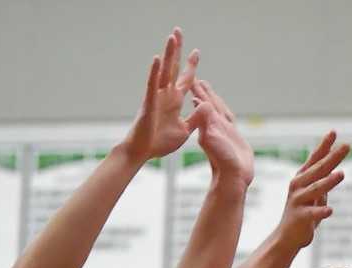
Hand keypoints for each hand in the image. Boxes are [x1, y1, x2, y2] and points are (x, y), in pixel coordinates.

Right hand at [122, 28, 199, 161]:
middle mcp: (166, 95)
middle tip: (178, 31)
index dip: (191, 66)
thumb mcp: (185, 130)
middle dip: (177, 50)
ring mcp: (156, 97)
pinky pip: (152, 85)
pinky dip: (154, 72)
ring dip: (168, 54)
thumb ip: (196, 118)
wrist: (143, 152)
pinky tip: (157, 59)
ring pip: (163, 71)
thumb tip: (208, 105)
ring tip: (172, 37)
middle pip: (174, 68)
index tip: (197, 51)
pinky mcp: (149, 103)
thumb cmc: (160, 142)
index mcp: (175, 101)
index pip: (186, 79)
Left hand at [191, 80, 253, 187]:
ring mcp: (221, 132)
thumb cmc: (222, 161)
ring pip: (216, 111)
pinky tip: (220, 109)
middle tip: (195, 78)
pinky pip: (226, 119)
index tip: (191, 78)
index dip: (197, 91)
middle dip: (202, 92)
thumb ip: (206, 120)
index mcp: (206, 125)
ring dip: (212, 99)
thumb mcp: (212, 138)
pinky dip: (223, 111)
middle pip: (207, 104)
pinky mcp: (230, 137)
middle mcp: (212, 127)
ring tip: (207, 89)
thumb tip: (199, 102)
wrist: (233, 178)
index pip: (201, 103)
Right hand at [274, 132, 348, 250]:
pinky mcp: (300, 217)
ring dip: (329, 182)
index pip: (315, 159)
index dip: (324, 146)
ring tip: (341, 174)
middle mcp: (298, 186)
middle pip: (318, 169)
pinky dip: (321, 211)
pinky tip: (330, 210)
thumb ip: (323, 180)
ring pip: (315, 189)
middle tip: (346, 146)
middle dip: (332, 157)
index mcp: (302, 178)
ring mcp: (298, 201)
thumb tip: (336, 166)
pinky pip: (312, 213)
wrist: (287, 237)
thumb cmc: (303, 214)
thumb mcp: (314, 194)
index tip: (334, 132)